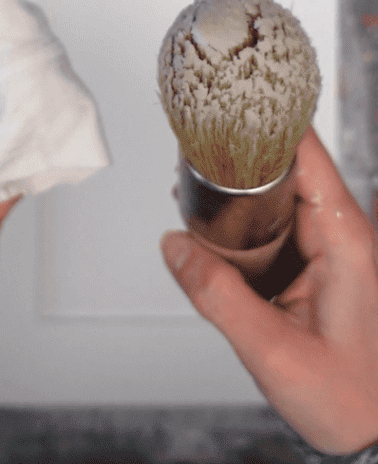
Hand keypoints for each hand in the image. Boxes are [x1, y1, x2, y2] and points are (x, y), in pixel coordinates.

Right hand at [161, 124, 377, 455]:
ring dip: (239, 194)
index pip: (308, 154)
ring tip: (194, 186)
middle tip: (195, 152)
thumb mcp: (274, 353)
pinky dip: (246, 225)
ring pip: (280, 199)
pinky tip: (214, 230)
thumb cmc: (352, 402)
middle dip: (240, 159)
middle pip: (288, 169)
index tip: (232, 101)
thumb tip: (174, 245)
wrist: (376, 439)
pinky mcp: (323, 267)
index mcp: (347, 239)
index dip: (269, 123)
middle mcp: (344, 234)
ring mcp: (334, 249)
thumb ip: (218, 296)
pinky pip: (279, 229)